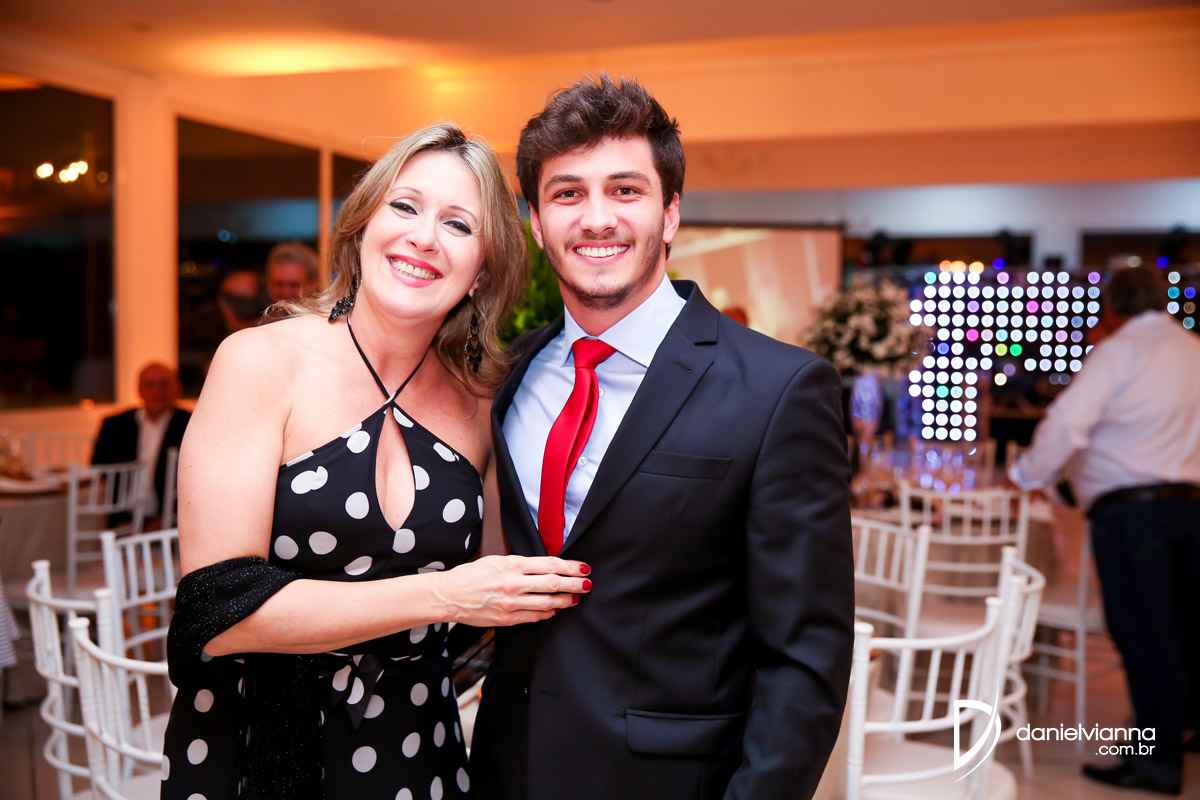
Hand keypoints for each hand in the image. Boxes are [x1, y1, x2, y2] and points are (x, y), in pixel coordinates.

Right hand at [431, 555, 590, 626]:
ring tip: (576, 598)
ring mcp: (511, 603)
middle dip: (575, 584)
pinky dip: (549, 613)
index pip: (549, 564)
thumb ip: (522, 564)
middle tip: (588, 583)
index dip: (570, 567)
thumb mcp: (497, 560)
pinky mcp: (507, 619)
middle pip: (553, 583)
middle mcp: (514, 584)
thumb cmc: (472, 575)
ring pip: (548, 602)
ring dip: (566, 600)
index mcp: (512, 565)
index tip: (583, 568)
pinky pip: (535, 617)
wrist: (450, 595)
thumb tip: (546, 566)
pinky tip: (556, 609)